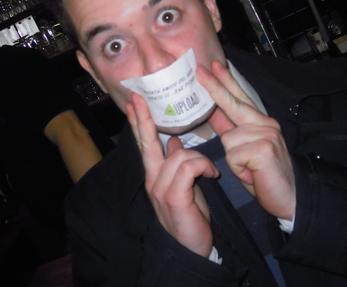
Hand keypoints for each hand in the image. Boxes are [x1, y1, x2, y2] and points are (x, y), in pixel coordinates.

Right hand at [126, 93, 218, 256]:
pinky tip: (212, 174)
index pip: (144, 143)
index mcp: (154, 174)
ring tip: (211, 172)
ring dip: (199, 159)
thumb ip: (177, 162)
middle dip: (143, 119)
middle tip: (137, 99)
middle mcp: (152, 179)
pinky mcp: (174, 197)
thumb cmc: (190, 215)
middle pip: (146, 143)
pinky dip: (204, 166)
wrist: (191, 248)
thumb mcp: (184, 185)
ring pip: (179, 156)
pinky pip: (189, 167)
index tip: (134, 102)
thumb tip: (174, 141)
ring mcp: (161, 189)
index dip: (139, 121)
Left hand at [197, 60, 295, 220]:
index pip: (240, 98)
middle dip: (215, 87)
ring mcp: (266, 134)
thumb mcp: (244, 152)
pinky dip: (238, 169)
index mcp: (261, 123)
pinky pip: (233, 155)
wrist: (292, 198)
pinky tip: (253, 174)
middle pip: (233, 103)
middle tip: (201, 70)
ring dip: (234, 160)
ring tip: (250, 171)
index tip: (215, 66)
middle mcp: (265, 124)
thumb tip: (214, 113)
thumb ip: (231, 131)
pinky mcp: (263, 148)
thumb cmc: (266, 176)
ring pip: (228, 139)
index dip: (226, 81)